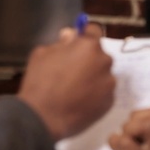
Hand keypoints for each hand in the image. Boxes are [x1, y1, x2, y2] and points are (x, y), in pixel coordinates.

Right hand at [18, 22, 114, 140]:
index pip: (93, 31)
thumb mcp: (42, 54)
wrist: (43, 118)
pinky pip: (103, 92)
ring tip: (74, 90)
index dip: (84, 36)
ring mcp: (109, 83)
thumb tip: (70, 35)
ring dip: (92, 77)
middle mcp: (104, 62)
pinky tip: (79, 101)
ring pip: (102, 74)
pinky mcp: (109, 102)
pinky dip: (94, 94)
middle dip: (87, 60)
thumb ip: (61, 43)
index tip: (76, 43)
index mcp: (88, 46)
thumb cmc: (39, 83)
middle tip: (70, 71)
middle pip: (99, 55)